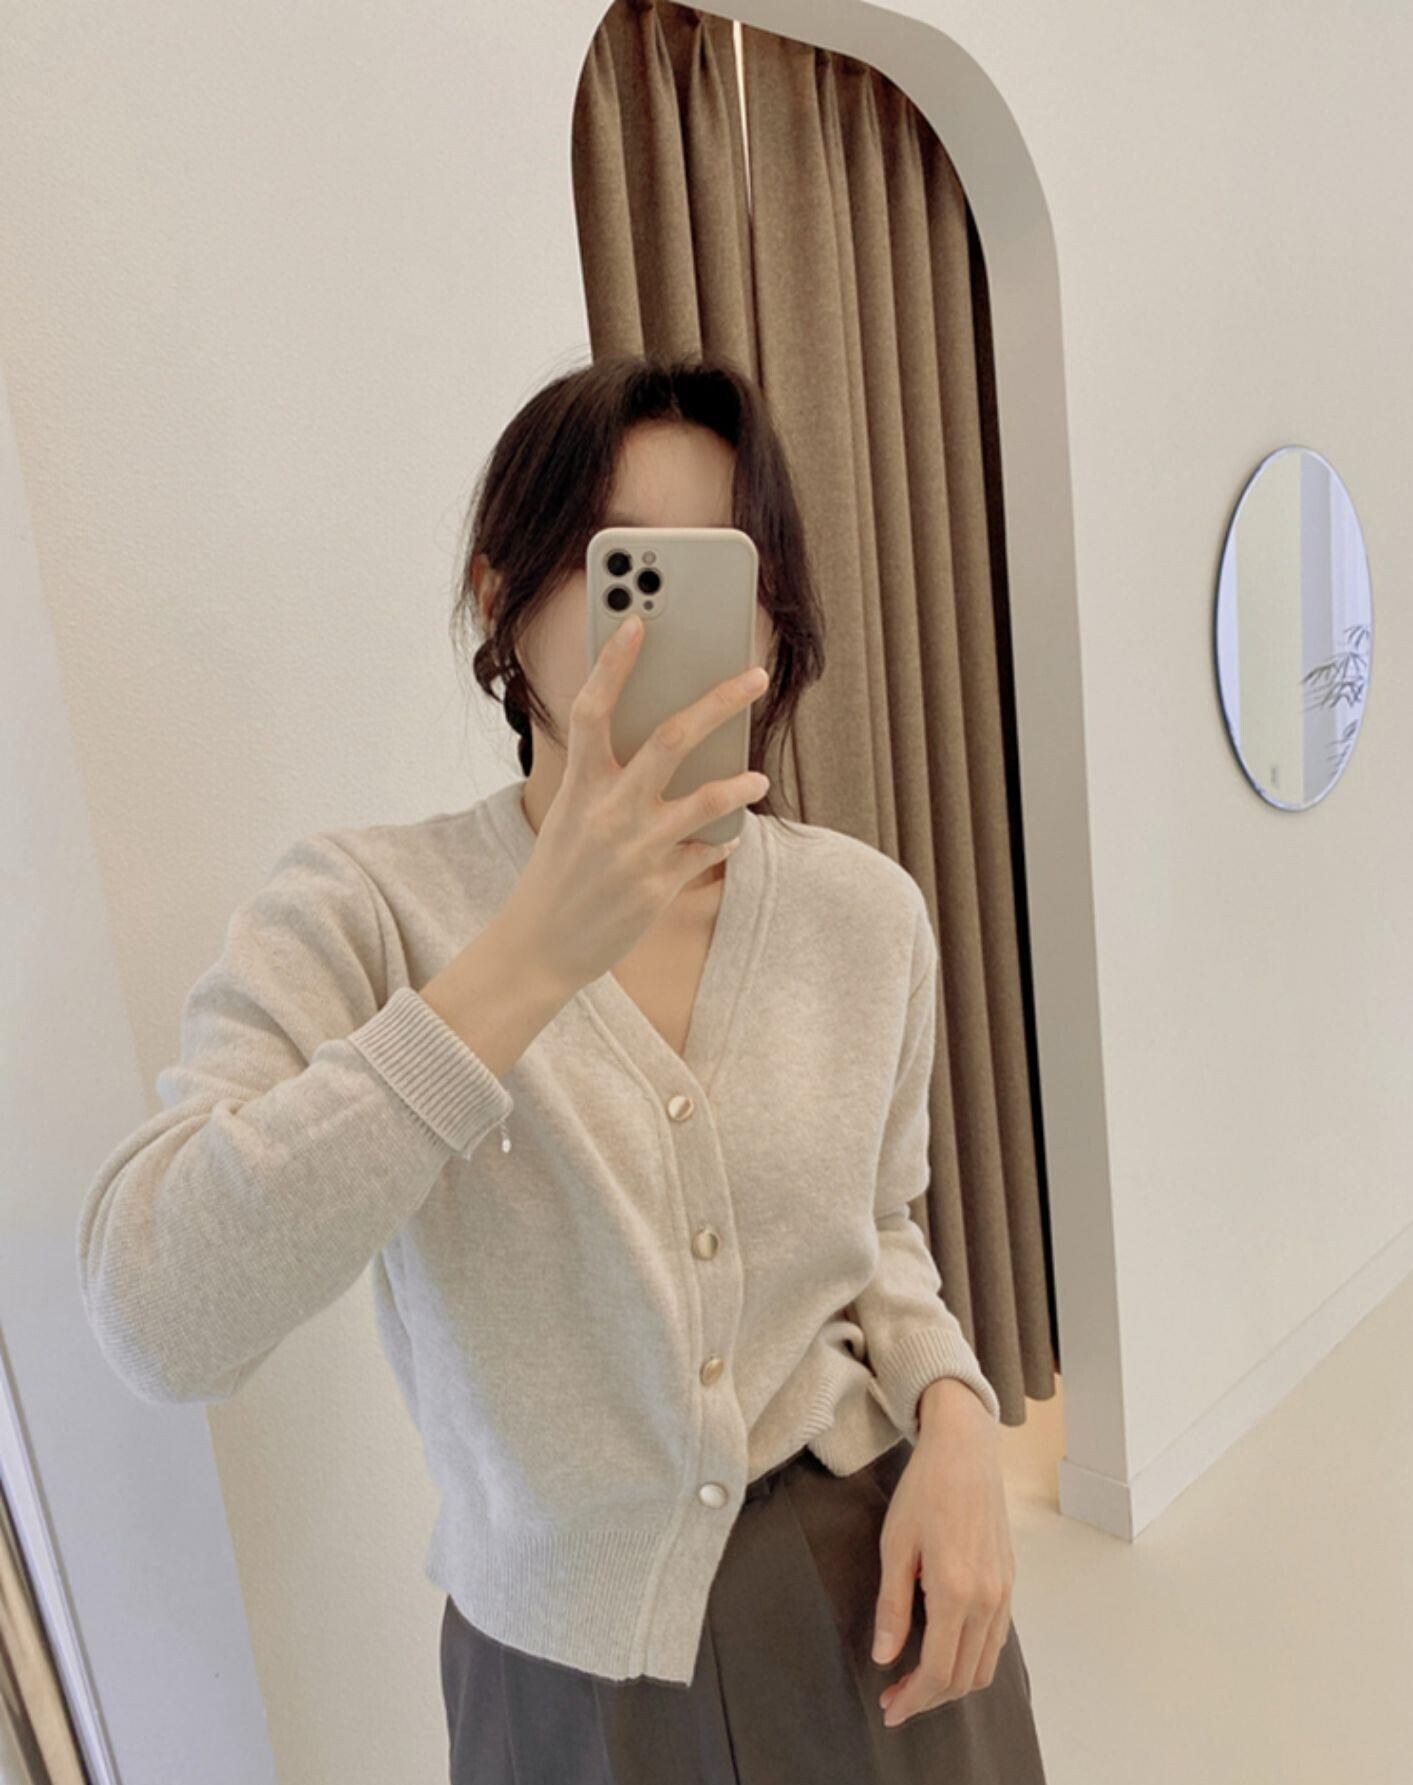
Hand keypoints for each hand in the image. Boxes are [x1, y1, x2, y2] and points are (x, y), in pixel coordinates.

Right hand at [503, 612, 769, 994]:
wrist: (539, 947)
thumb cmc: (558, 871)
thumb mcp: (570, 814)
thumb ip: (606, 778)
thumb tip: (666, 738)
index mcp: (578, 786)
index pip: (592, 709)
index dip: (613, 663)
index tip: (638, 622)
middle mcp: (608, 811)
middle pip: (670, 739)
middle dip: (719, 700)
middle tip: (755, 675)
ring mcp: (636, 850)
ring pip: (706, 800)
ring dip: (741, 784)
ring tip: (758, 776)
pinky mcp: (658, 888)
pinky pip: (707, 851)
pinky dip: (723, 840)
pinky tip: (729, 835)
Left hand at [872, 1381, 1014, 1727]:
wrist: (966, 1451)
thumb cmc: (924, 1491)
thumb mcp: (895, 1545)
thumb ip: (892, 1606)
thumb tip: (884, 1657)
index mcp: (955, 1591)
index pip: (937, 1670)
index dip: (912, 1699)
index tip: (889, 1710)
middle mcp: (987, 1599)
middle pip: (963, 1678)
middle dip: (929, 1699)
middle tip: (895, 1700)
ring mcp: (1003, 1592)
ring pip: (984, 1665)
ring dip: (952, 1684)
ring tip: (916, 1682)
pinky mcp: (1009, 1583)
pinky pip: (995, 1640)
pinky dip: (971, 1660)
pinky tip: (944, 1651)